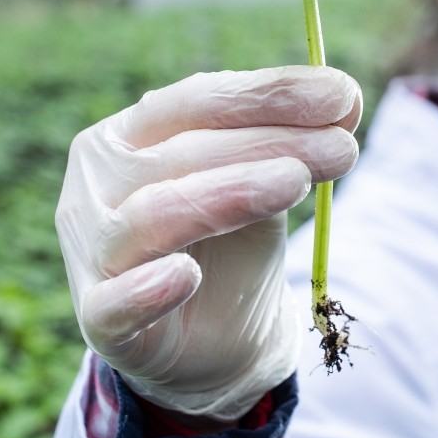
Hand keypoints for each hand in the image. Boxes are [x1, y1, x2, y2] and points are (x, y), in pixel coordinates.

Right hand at [55, 66, 360, 420]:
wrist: (216, 343)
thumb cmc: (230, 245)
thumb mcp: (265, 184)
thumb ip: (291, 142)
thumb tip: (345, 96)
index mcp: (129, 135)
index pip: (196, 101)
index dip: (267, 94)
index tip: (341, 95)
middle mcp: (99, 184)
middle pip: (181, 153)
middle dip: (268, 143)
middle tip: (343, 148)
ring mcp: (91, 251)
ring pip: (152, 215)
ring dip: (226, 195)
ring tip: (295, 184)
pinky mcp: (99, 321)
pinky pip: (113, 305)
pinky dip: (147, 290)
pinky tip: (186, 276)